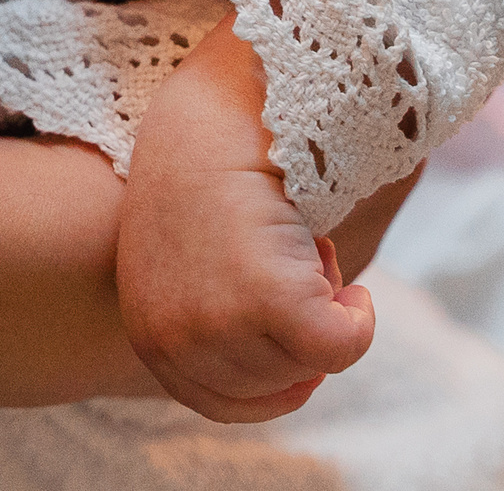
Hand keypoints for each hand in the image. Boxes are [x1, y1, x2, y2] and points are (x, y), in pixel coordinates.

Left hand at [118, 26, 375, 421]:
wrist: (214, 103)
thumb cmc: (207, 161)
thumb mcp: (185, 253)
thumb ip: (204, 309)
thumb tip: (260, 342)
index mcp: (146, 329)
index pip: (219, 400)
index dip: (271, 373)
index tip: (292, 325)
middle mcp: (168, 337)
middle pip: (271, 387)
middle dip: (295, 331)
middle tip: (288, 255)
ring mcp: (213, 324)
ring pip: (307, 365)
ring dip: (321, 306)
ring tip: (296, 241)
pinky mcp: (267, 302)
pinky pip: (338, 345)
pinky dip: (356, 316)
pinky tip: (336, 263)